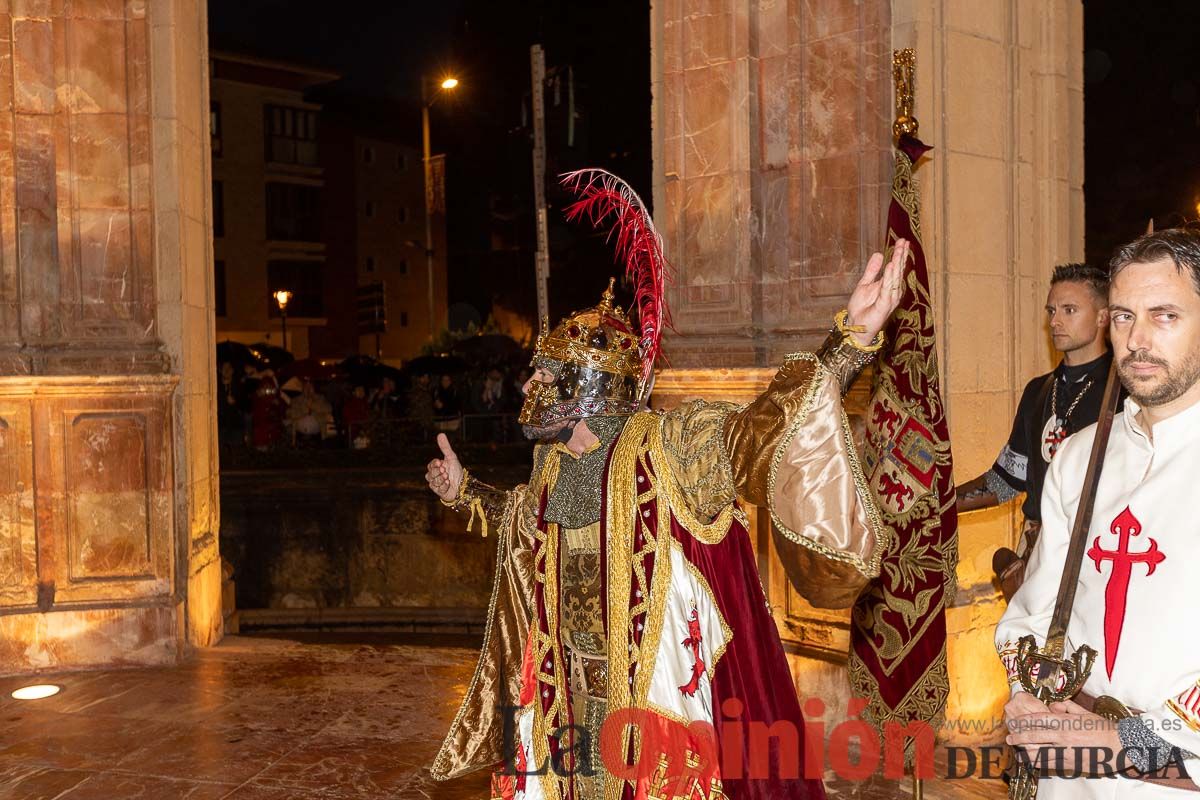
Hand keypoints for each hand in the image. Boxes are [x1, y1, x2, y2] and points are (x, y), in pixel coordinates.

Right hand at [425, 433, 463, 500]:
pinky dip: (444, 486)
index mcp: (436, 467)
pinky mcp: (438, 491)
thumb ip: (445, 447)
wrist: (463, 484)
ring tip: (447, 477)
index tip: (441, 462)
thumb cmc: (456, 470)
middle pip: (429, 474)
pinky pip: (437, 489)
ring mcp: (435, 484)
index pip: (430, 465)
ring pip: (433, 481)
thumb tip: (440, 434)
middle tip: (445, 470)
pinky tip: (449, 483)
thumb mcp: (451, 457)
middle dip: (437, 472)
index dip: (434, 464)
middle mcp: (434, 476)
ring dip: (441, 479)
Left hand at [845, 238, 909, 345]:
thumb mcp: (865, 284)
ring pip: (895, 277)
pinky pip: (888, 288)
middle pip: (898, 270)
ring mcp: (890, 298)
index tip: (902, 241)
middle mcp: (893, 291)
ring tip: (899, 250)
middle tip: (904, 241)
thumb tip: (879, 254)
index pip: (896, 267)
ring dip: (897, 263)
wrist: (856, 325)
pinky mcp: (885, 304)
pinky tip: (890, 266)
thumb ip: (872, 270)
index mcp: (888, 285)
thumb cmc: (862, 308)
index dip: (899, 254)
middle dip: (901, 255)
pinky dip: (889, 277)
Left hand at [1006, 696, 1120, 776]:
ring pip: (1039, 753)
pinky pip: (1051, 764)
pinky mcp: (1071, 764)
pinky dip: (1040, 763)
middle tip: (1009, 738)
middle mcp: (1062, 737)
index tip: (1013, 722)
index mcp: (1065, 722)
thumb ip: (1068, 707)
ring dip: (1026, 752)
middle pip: (1033, 737)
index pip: (1037, 720)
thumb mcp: (1085, 713)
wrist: (1121, 746)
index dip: (1023, 721)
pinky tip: (1033, 762)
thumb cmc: (1103, 727)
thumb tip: (1055, 705)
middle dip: (1018, 737)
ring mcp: (1066, 752)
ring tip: (1018, 752)